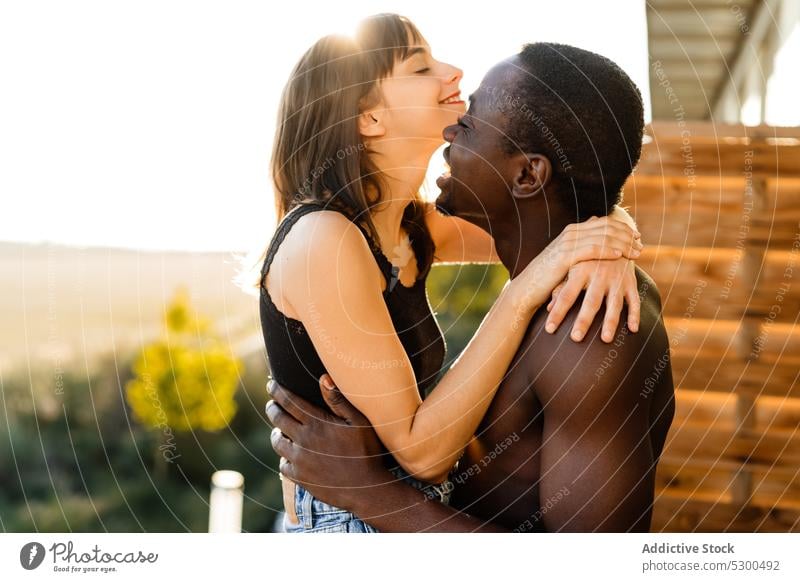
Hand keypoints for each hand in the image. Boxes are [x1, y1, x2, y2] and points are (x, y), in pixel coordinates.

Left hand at [265, 375, 390, 512]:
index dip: (277, 391)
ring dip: (276, 432)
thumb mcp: (358, 422)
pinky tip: (289, 455)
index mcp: (317, 423)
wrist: (365, 489)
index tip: (271, 384)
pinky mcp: (300, 478)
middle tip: (272, 404)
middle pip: (278, 418)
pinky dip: (284, 458)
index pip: (289, 401)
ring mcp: (299, 460)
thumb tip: (323, 378)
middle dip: (272, 407)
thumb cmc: (366, 452)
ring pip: (277, 442)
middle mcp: (303, 440)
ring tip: (279, 429)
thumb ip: (339, 400)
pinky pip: (283, 465)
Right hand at [513, 216, 641, 314]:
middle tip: (641, 244)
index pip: (604, 222)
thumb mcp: (568, 259)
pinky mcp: (565, 256)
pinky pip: (591, 249)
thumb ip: (583, 248)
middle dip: (627, 235)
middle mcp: (571, 232)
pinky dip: (607, 250)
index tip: (637, 237)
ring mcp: (568, 242)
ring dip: (622, 243)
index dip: (624, 228)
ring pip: (602, 236)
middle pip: (606, 227)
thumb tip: (600, 242)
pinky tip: (620, 255)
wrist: (528, 287)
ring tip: (636, 251)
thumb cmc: (549, 277)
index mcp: (573, 231)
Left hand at [545, 258, 639, 342]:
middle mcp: (599, 274)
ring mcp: (617, 279)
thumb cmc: (587, 257)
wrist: (615, 235)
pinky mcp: (631, 281)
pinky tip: (633, 330)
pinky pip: (634, 300)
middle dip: (583, 320)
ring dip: (610, 322)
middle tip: (575, 338)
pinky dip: (635, 314)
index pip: (566, 295)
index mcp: (580, 270)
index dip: (557, 312)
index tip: (549, 329)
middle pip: (590, 301)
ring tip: (605, 339)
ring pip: (614, 303)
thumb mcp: (573, 267)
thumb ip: (561, 287)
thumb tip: (547, 307)